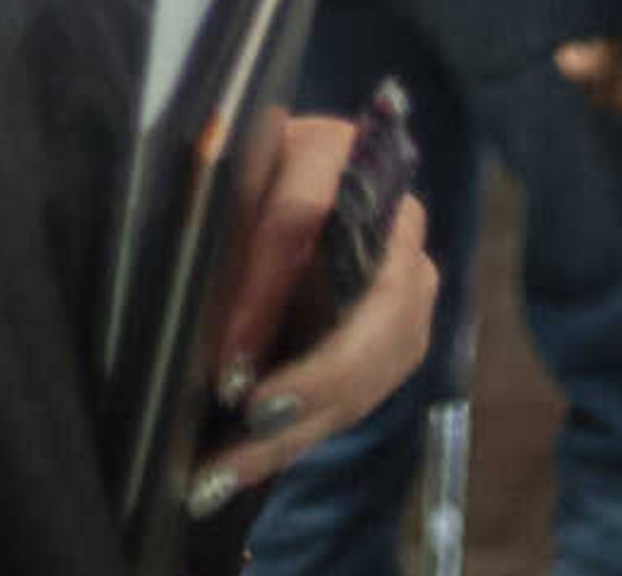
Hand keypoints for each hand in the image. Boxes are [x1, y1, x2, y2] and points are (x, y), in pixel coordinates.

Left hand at [190, 111, 438, 510]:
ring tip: (229, 469)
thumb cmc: (237, 183)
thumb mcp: (220, 193)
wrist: (293, 192)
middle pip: (374, 304)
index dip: (263, 296)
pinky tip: (248, 464)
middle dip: (313, 376)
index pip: (302, 220)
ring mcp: (411, 276)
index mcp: (336, 152)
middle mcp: (393, 213)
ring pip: (379, 359)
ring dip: (305, 421)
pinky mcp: (405, 331)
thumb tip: (211, 325)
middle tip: (252, 421)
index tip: (224, 363)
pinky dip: (306, 432)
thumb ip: (219, 238)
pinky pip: (369, 390)